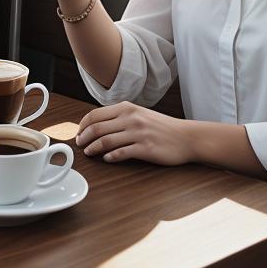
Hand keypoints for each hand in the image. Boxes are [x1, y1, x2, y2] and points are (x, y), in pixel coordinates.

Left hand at [75, 101, 194, 165]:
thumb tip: (96, 125)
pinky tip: (107, 159)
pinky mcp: (146, 148)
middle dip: (83, 138)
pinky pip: (121, 153)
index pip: (95, 115)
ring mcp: (138, 133)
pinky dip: (110, 157)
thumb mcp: (139, 114)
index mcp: (127, 108)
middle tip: (80, 146)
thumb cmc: (162, 127)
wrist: (187, 137)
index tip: (78, 134)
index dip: (82, 126)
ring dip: (93, 148)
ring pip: (106, 141)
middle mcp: (131, 118)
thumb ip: (120, 117)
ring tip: (89, 153)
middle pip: (97, 128)